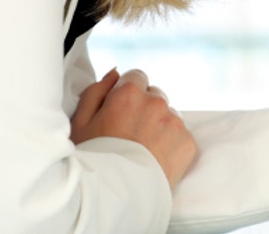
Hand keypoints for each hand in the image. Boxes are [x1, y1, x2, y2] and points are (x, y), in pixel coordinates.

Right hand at [70, 68, 196, 187]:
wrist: (116, 195)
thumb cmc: (94, 159)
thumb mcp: (81, 122)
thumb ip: (97, 91)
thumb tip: (114, 72)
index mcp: (129, 93)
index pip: (136, 76)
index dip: (127, 93)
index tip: (121, 111)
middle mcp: (156, 102)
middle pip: (154, 95)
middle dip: (144, 108)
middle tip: (130, 134)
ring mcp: (174, 122)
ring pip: (169, 115)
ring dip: (159, 125)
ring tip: (142, 149)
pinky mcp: (187, 142)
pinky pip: (181, 135)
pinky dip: (171, 143)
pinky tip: (155, 158)